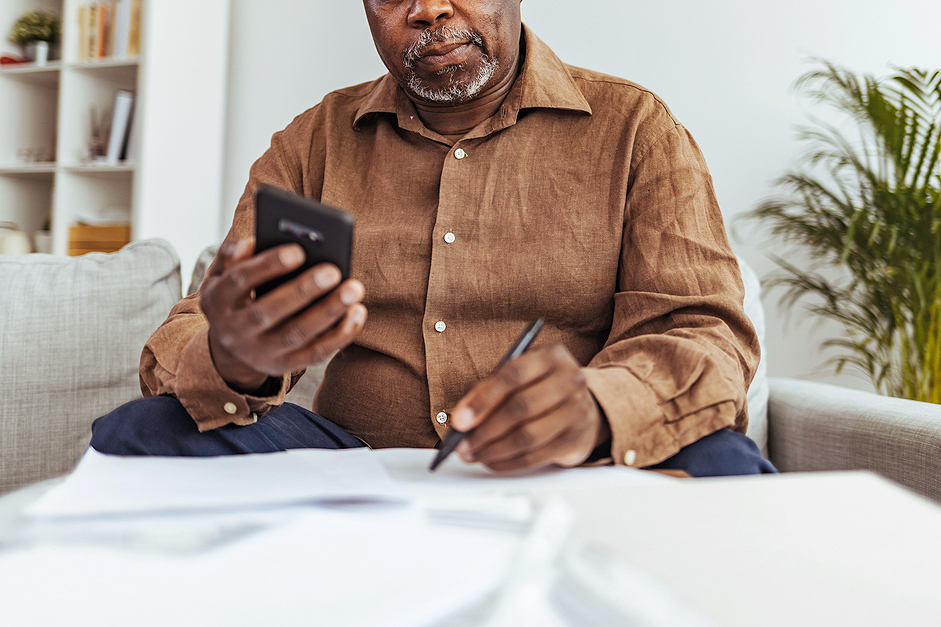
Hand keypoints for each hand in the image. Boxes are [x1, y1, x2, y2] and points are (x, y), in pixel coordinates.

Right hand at [200, 236, 366, 392]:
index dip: (268, 266)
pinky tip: (358, 312)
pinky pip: (316, 353)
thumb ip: (232, 255)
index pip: (240, 281)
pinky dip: (340, 335)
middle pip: (269, 312)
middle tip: (333, 270)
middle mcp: (235, 331)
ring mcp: (261, 352)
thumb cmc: (236, 297)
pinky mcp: (285, 366)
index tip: (299, 250)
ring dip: (329, 312)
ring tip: (354, 288)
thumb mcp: (223, 275)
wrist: (232, 347)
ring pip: (297, 334)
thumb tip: (251, 243)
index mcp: (216, 301)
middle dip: (303, 291)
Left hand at [449, 344, 610, 471]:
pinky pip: (536, 457)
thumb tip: (461, 418)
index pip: (514, 375)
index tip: (459, 421)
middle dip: (485, 431)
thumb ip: (488, 390)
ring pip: (528, 437)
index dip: (483, 400)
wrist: (585, 406)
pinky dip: (508, 463)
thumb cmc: (541, 388)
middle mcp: (570, 380)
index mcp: (551, 356)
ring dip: (494, 451)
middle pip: (521, 408)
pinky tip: (492, 462)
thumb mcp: (518, 378)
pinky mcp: (577, 440)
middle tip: (462, 445)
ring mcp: (577, 411)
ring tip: (473, 455)